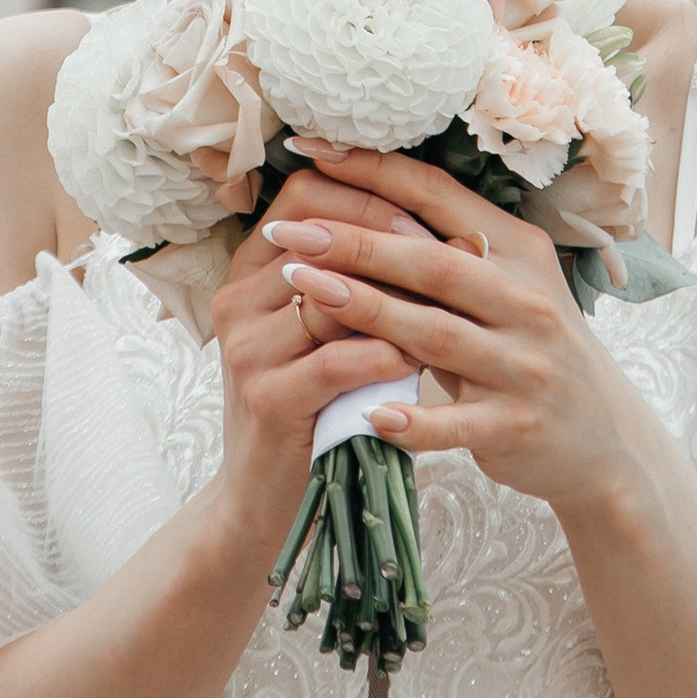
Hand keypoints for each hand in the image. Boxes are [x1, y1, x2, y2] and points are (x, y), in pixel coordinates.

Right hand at [207, 174, 427, 557]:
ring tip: (452, 304)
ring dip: (399, 298)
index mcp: (249, 271)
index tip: (426, 214)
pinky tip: (419, 358)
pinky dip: (384, 355)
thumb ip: (355, 279)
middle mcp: (237, 301)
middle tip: (459, 252)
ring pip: (332, 297)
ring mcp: (246, 351)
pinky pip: (336, 361)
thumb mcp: (324, 332)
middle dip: (394, 241)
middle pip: (321, 237)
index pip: (303, 194)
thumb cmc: (314, 405)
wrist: (264, 504)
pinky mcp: (267, 401)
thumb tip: (445, 229)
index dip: (367, 193)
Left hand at [270, 143, 657, 527]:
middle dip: (356, 242)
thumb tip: (363, 207)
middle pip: (432, 262)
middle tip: (291, 229)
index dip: (374, 171)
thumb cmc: (533, 350)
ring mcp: (523, 366)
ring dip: (366, 311)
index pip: (439, 197)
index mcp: (520, 252)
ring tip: (306, 293)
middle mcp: (526, 302)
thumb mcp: (509, 288)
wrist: (604, 440)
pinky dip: (412, 417)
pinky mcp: (515, 427)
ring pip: (436, 333)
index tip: (313, 152)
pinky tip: (369, 410)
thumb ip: (450, 253)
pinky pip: (455, 423)